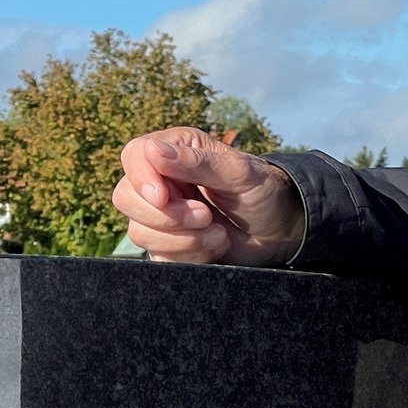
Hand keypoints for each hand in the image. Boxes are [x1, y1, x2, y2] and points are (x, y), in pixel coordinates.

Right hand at [113, 127, 305, 264]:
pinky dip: (188, 256)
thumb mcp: (239, 172)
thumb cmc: (263, 191)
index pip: (134, 156)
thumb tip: (154, 151)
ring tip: (218, 232)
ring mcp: (161, 214)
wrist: (281, 229)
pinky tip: (213, 246)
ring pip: (139, 232)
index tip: (164, 197)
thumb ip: (198, 161)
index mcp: (176, 149)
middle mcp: (162, 180)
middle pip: (126, 198)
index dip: (142, 179)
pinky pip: (157, 257)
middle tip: (206, 216)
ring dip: (184, 239)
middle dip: (168, 216)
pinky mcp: (167, 245)